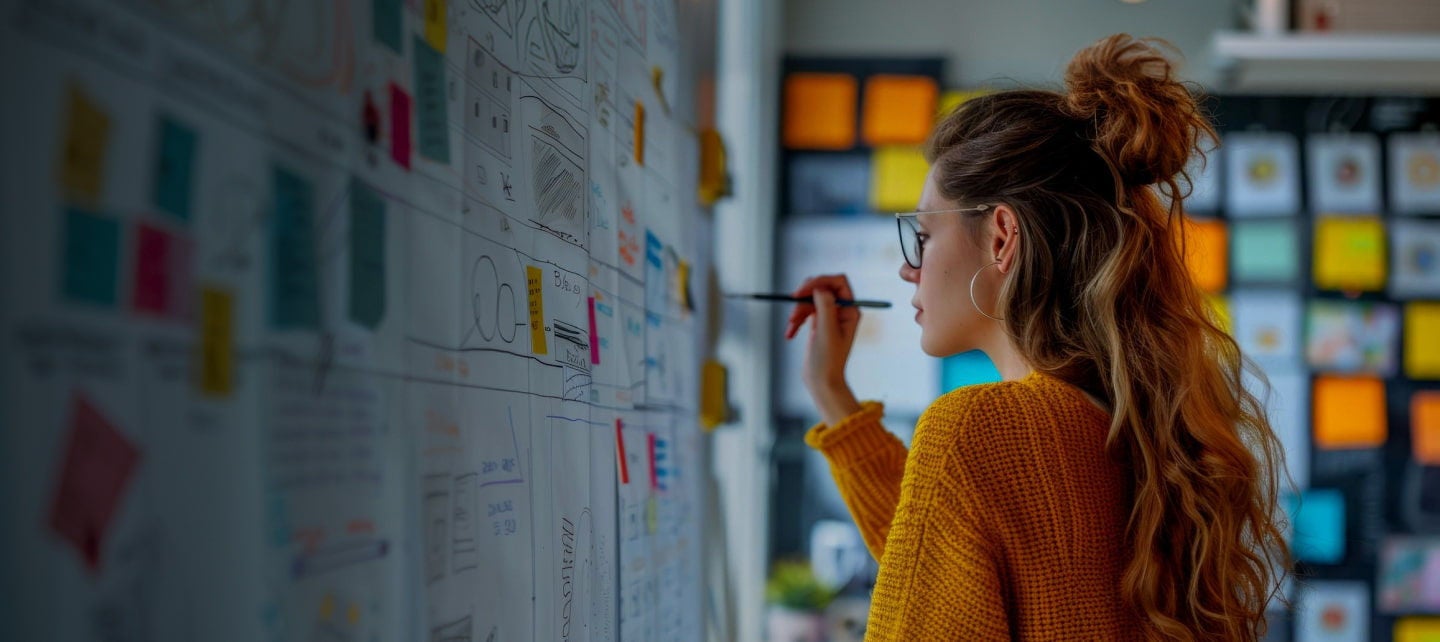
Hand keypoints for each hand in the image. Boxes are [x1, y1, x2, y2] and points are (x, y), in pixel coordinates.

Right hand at [784, 274, 862, 423]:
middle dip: (805, 296)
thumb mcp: (826, 331)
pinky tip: (789, 334)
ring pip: (809, 300)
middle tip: (793, 301)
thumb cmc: (828, 361)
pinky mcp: (817, 323)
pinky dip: (795, 321)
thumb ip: (825, 306)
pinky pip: (803, 312)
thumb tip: (820, 286)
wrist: (822, 382)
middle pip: (821, 288)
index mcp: (850, 310)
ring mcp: (829, 316)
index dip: (821, 281)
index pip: (838, 282)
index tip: (803, 291)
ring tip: (791, 326)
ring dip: (797, 310)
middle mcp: (842, 311)